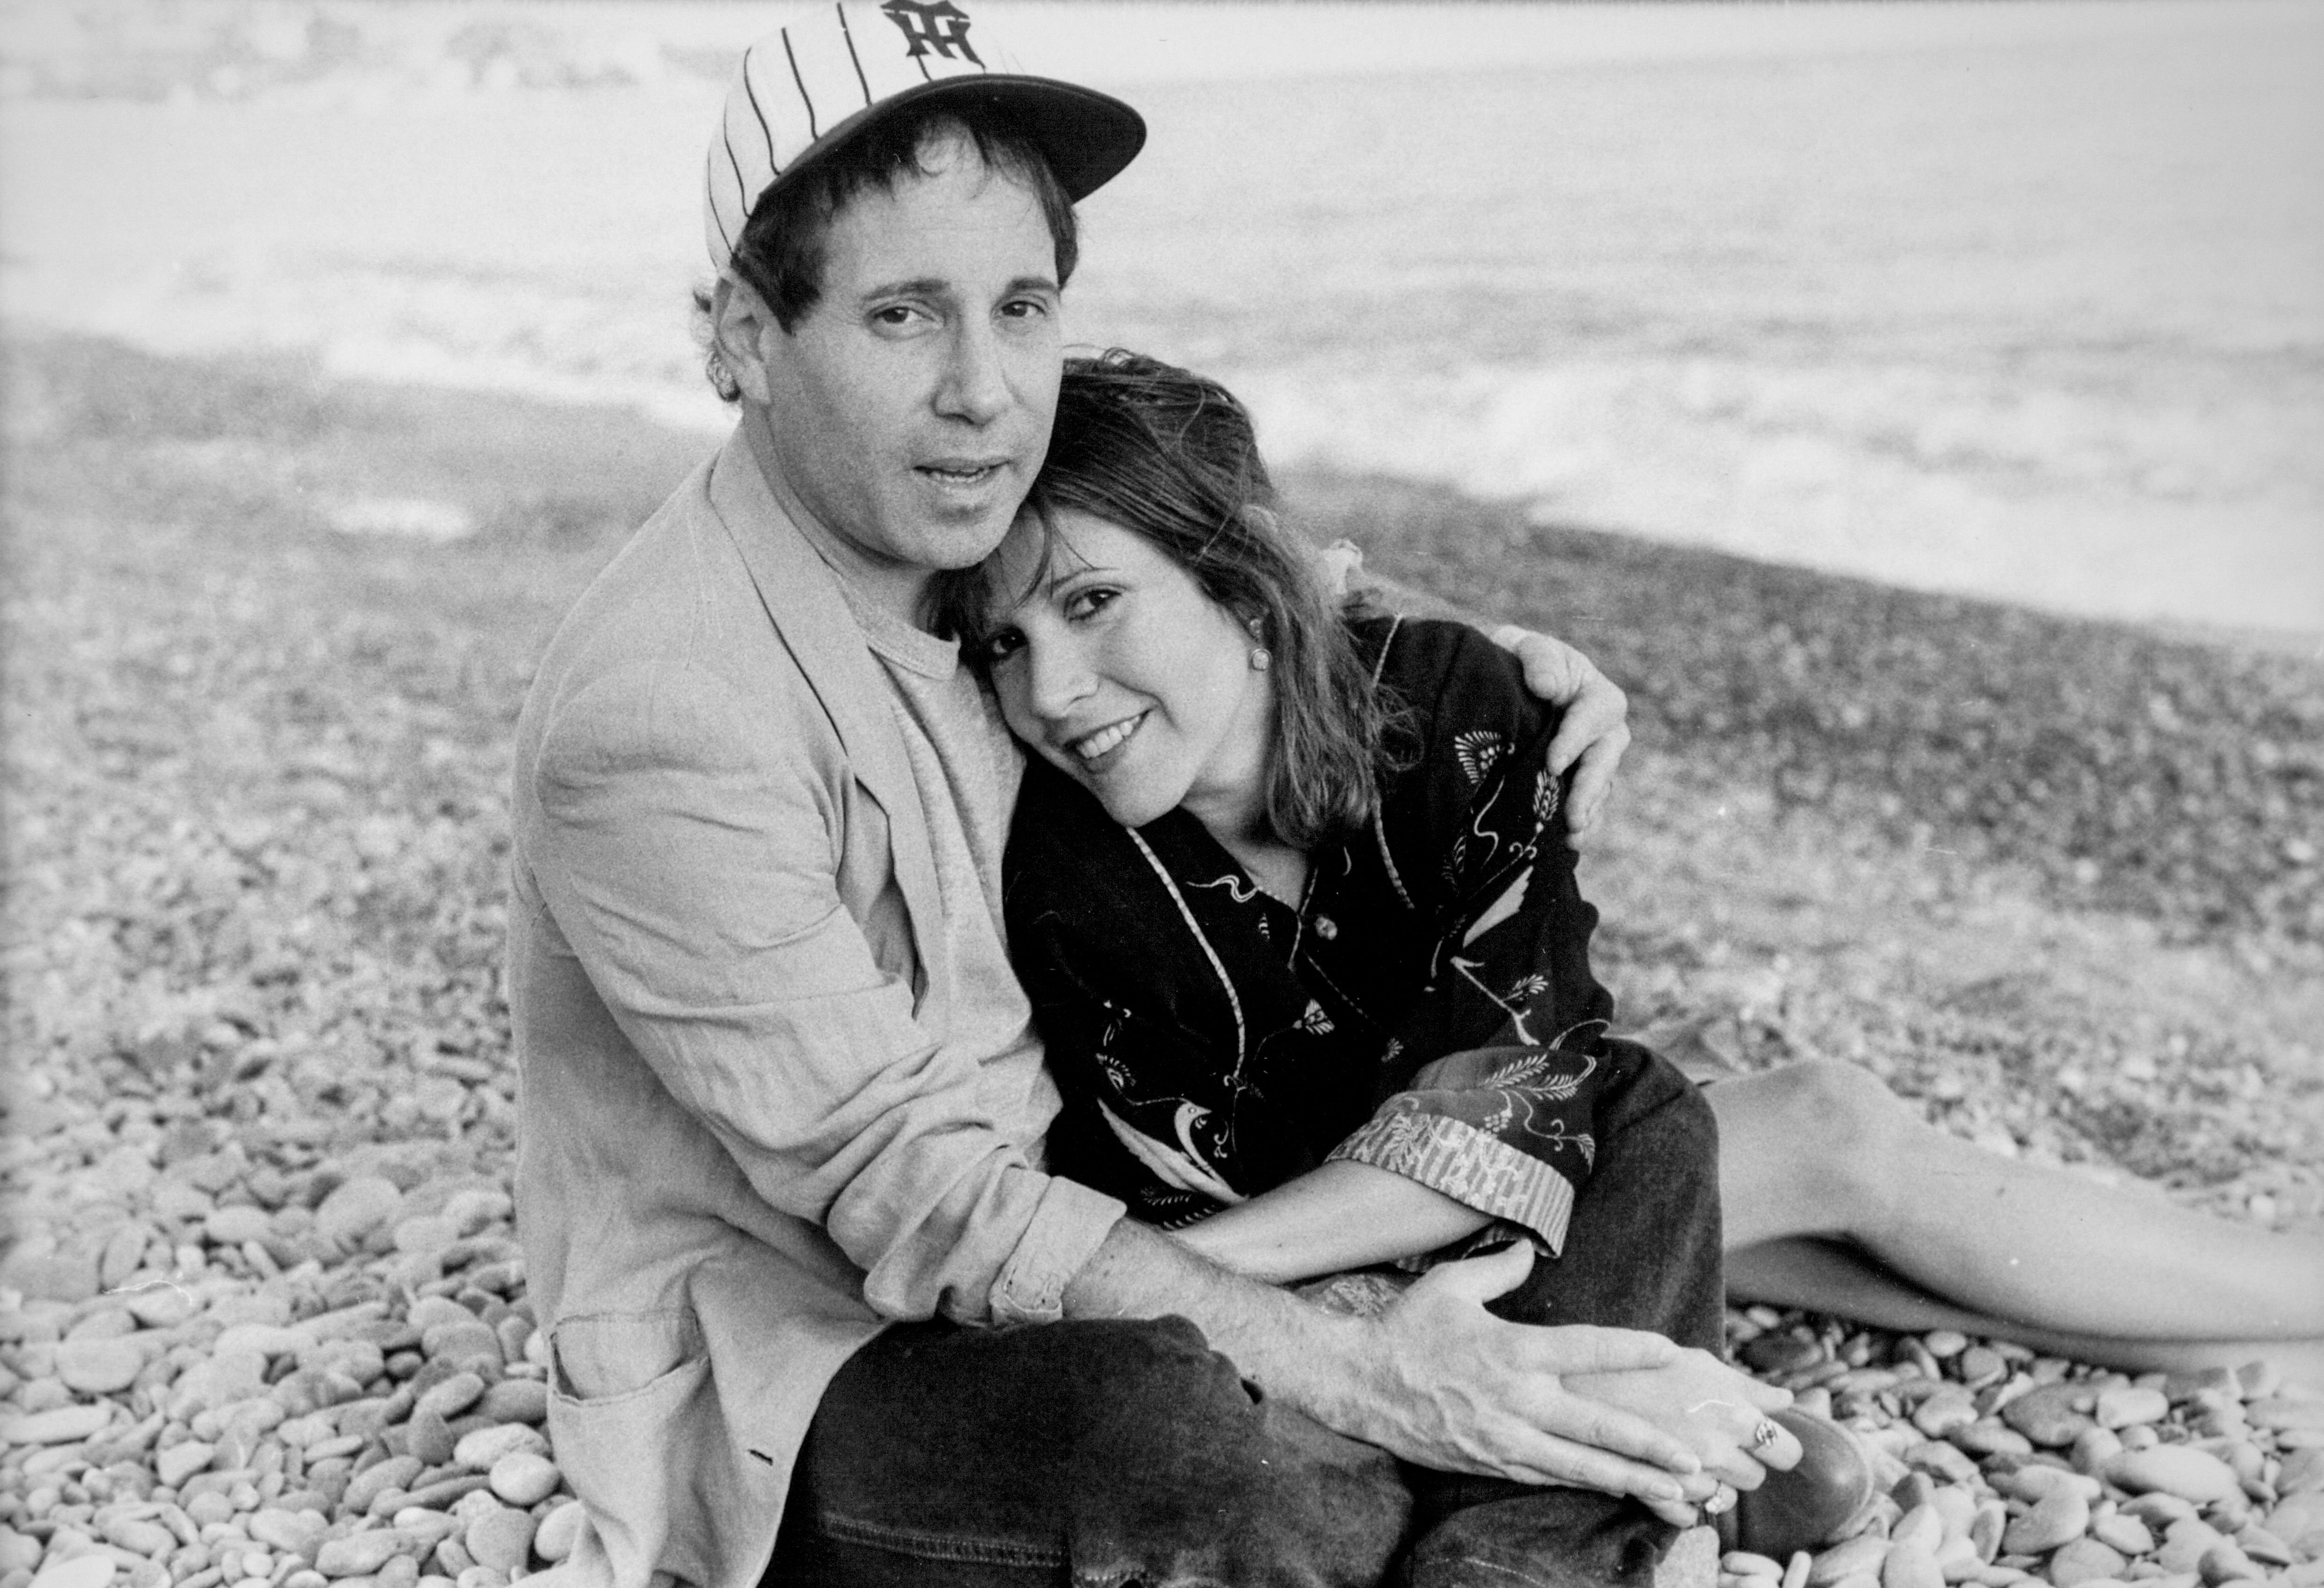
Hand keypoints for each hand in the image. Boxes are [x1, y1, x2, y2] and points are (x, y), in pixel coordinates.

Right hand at [1334, 1243, 1701, 1505]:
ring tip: (1677, 1491)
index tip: (1672, 1350)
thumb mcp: (1449, 1285)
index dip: (1630, 1349)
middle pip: (1595, 1426)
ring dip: (1632, 1479)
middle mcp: (1515, 1401)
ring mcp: (1504, 1440)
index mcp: (1511, 1351)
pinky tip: (1621, 1492)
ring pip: (1580, 1467)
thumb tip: (1528, 1248)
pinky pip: (1550, 1479)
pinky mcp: (1492, 1464)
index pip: (1584, 1348)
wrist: (1360, 1385)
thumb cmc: (1407, 1329)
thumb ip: (1497, 1269)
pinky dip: (1588, 1487)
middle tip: (1694, 1457)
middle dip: (1649, 1444)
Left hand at [1488, 625, 1629, 844]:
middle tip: (1572, 815)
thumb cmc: (1513, 659)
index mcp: (1594, 693)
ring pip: (1600, 787)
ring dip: (1587, 812)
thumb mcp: (1521, 645)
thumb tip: (1548, 688)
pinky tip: (1568, 846)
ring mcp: (1593, 759)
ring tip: (1572, 837)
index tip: (1552, 763)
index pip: (1594, 715)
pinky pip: (1589, 805)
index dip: (1576, 740)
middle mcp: (1603, 729)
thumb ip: (1537, 659)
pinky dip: (1582, 825)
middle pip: (1605, 758)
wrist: (1501, 684)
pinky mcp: (1579, 782)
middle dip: (1589, 788)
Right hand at [1567, 1353, 1799, 1526]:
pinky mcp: (1657, 1497)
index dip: (1775, 1445)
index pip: (1785, 1452)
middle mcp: (1715, 1451)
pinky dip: (1686, 1504)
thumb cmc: (1641, 1364)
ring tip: (1688, 1454)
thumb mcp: (1698, 1361)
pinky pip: (1690, 1517)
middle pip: (1755, 1478)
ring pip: (1723, 1499)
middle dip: (1741, 1462)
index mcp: (1733, 1415)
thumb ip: (1747, 1385)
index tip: (1759, 1437)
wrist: (1579, 1383)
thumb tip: (1786, 1399)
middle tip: (1716, 1440)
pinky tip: (1671, 1478)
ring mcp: (1686, 1478)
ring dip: (1713, 1482)